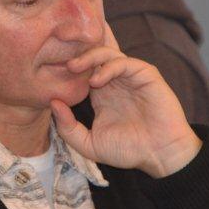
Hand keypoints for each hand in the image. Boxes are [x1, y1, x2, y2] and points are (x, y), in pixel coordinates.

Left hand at [50, 24, 201, 177]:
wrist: (160, 155)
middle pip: (93, 56)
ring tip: (73, 67)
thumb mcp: (89, 144)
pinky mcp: (146, 75)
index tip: (48, 71)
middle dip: (76, 55)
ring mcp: (131, 76)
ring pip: (108, 53)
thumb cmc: (128, 151)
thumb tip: (53, 103)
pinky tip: (96, 81)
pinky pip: (125, 62)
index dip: (67, 68)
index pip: (82, 70)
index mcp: (101, 93)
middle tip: (60, 63)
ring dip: (89, 57)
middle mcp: (115, 81)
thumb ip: (68, 128)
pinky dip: (108, 67)